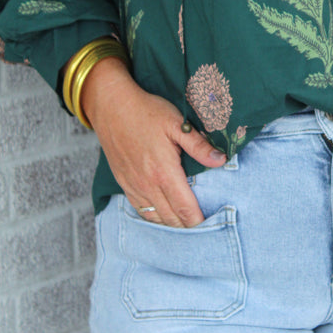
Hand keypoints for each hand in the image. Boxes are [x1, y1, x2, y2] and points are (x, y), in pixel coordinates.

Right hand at [81, 57, 226, 226]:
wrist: (111, 106)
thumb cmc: (146, 112)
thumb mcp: (177, 124)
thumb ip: (199, 146)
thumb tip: (221, 161)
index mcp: (164, 173)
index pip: (185, 209)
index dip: (199, 221)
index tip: (212, 222)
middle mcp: (147, 185)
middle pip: (172, 219)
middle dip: (189, 225)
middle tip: (205, 223)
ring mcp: (134, 186)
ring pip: (156, 217)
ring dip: (173, 223)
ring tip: (188, 221)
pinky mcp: (124, 183)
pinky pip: (141, 209)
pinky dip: (155, 216)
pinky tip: (166, 213)